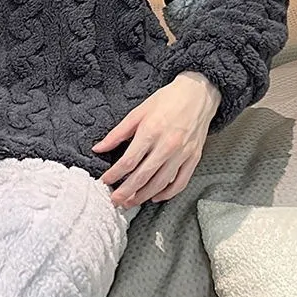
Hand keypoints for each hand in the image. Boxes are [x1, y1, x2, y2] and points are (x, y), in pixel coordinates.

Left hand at [92, 71, 221, 208]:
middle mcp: (167, 145)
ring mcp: (182, 154)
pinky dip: (167, 193)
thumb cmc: (167, 101)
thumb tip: (99, 148)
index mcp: (151, 132)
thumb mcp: (138, 112)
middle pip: (143, 176)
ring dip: (143, 196)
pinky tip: (155, 197)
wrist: (198, 94)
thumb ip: (118, 133)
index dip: (114, 174)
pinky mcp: (194, 158)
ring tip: (130, 202)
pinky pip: (180, 182)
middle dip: (126, 192)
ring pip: (160, 183)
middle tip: (115, 201)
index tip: (104, 181)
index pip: (128, 161)